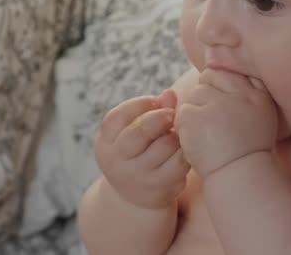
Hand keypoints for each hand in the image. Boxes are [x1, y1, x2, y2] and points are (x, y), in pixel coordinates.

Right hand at [94, 90, 189, 208]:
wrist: (134, 196)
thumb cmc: (137, 152)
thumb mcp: (133, 131)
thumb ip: (151, 110)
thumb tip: (170, 94)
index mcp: (105, 142)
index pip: (119, 116)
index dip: (142, 103)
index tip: (155, 101)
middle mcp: (116, 161)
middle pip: (141, 130)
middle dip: (161, 116)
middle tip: (171, 115)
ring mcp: (137, 176)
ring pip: (165, 145)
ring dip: (175, 135)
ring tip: (176, 134)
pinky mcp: (159, 187)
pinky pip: (180, 162)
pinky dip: (185, 151)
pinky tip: (183, 149)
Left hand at [174, 69, 277, 176]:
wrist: (238, 175)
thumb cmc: (249, 145)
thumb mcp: (262, 110)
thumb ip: (251, 84)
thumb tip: (229, 63)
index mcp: (255, 93)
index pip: (225, 72)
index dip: (219, 87)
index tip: (222, 109)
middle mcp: (237, 95)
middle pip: (208, 79)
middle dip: (206, 97)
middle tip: (214, 122)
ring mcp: (214, 105)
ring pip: (193, 94)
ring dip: (195, 110)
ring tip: (207, 132)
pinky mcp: (194, 118)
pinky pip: (182, 110)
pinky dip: (184, 124)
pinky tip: (197, 139)